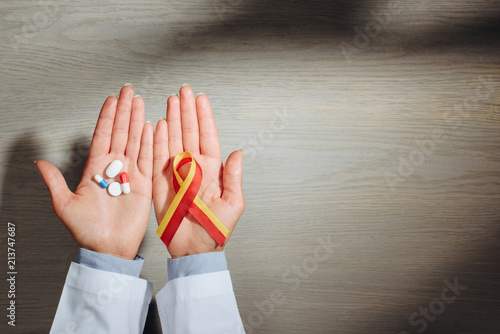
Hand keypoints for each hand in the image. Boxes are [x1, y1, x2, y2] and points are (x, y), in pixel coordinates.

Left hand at [36, 85, 152, 259]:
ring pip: (135, 141)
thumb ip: (54, 182)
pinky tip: (151, 127)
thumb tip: (40, 162)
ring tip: (139, 103)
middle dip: (124, 111)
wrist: (108, 247)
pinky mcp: (144, 184)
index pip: (102, 136)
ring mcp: (130, 174)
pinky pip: (148, 159)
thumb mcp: (64, 205)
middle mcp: (114, 168)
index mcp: (95, 169)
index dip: (107, 117)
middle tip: (128, 91)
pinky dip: (150, 142)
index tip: (111, 99)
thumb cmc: (87, 230)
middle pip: (120, 133)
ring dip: (137, 121)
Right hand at [153, 86, 243, 258]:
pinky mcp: (161, 182)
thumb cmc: (215, 229)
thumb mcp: (233, 204)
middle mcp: (193, 167)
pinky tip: (158, 124)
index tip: (200, 99)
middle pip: (189, 132)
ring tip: (171, 101)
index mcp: (212, 170)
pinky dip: (157, 140)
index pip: (208, 137)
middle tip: (183, 91)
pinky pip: (157, 157)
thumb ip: (234, 177)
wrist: (195, 249)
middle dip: (186, 111)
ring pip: (173, 139)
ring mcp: (176, 173)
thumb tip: (238, 153)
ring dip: (172, 120)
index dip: (204, 117)